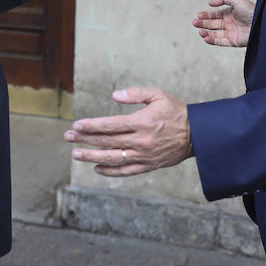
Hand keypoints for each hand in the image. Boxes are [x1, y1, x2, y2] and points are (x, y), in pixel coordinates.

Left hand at [64, 86, 192, 176]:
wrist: (197, 134)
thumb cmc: (175, 112)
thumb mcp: (158, 95)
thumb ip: (135, 94)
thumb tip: (114, 95)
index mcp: (142, 122)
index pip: (110, 125)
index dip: (92, 126)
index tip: (76, 125)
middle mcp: (141, 141)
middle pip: (107, 141)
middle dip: (85, 139)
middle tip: (68, 137)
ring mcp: (144, 155)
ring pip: (113, 158)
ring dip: (92, 156)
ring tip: (76, 154)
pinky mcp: (149, 165)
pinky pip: (127, 171)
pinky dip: (111, 171)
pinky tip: (97, 168)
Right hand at [192, 0, 254, 46]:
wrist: (262, 23)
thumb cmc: (252, 11)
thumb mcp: (236, 0)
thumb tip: (210, 3)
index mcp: (229, 14)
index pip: (214, 15)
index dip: (206, 16)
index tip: (198, 16)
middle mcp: (229, 23)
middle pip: (212, 24)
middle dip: (203, 24)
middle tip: (195, 23)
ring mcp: (231, 33)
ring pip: (214, 34)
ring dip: (206, 33)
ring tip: (200, 32)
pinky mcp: (233, 42)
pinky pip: (220, 42)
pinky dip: (212, 40)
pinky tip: (206, 37)